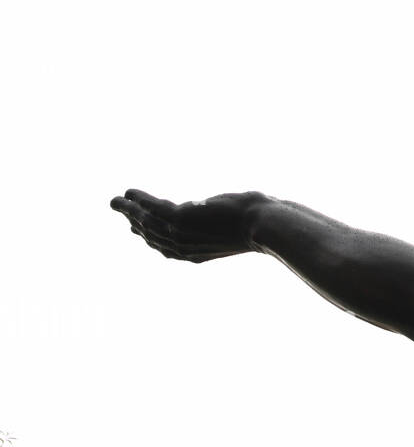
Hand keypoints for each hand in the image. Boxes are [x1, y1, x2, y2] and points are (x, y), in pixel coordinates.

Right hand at [110, 189, 267, 262]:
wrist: (265, 225)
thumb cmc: (260, 225)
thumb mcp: (237, 227)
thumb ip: (223, 225)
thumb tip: (228, 211)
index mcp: (196, 253)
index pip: (164, 247)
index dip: (147, 236)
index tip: (135, 227)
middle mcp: (184, 248)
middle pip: (151, 235)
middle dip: (133, 222)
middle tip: (119, 209)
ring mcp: (181, 234)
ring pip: (147, 220)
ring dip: (129, 209)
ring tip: (116, 200)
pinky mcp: (181, 217)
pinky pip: (153, 207)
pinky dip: (139, 200)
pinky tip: (130, 192)